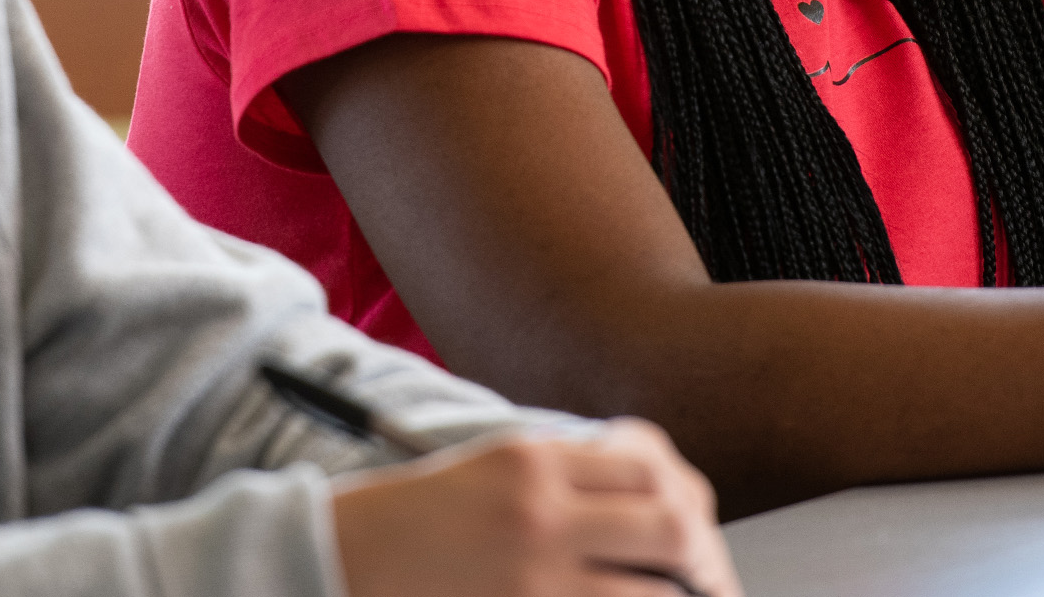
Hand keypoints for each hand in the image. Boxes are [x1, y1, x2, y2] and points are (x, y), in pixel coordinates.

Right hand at [331, 419, 741, 596]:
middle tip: (713, 579)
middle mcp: (540, 514)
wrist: (330, 562)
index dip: (686, 494)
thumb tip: (653, 501)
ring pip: (648, 593)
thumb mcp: (493, 469)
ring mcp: (531, 578)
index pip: (650, 463)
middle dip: (704, 555)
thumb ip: (569, 477)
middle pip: (669, 524)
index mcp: (535, 461)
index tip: (697, 522)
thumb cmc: (413, 521)